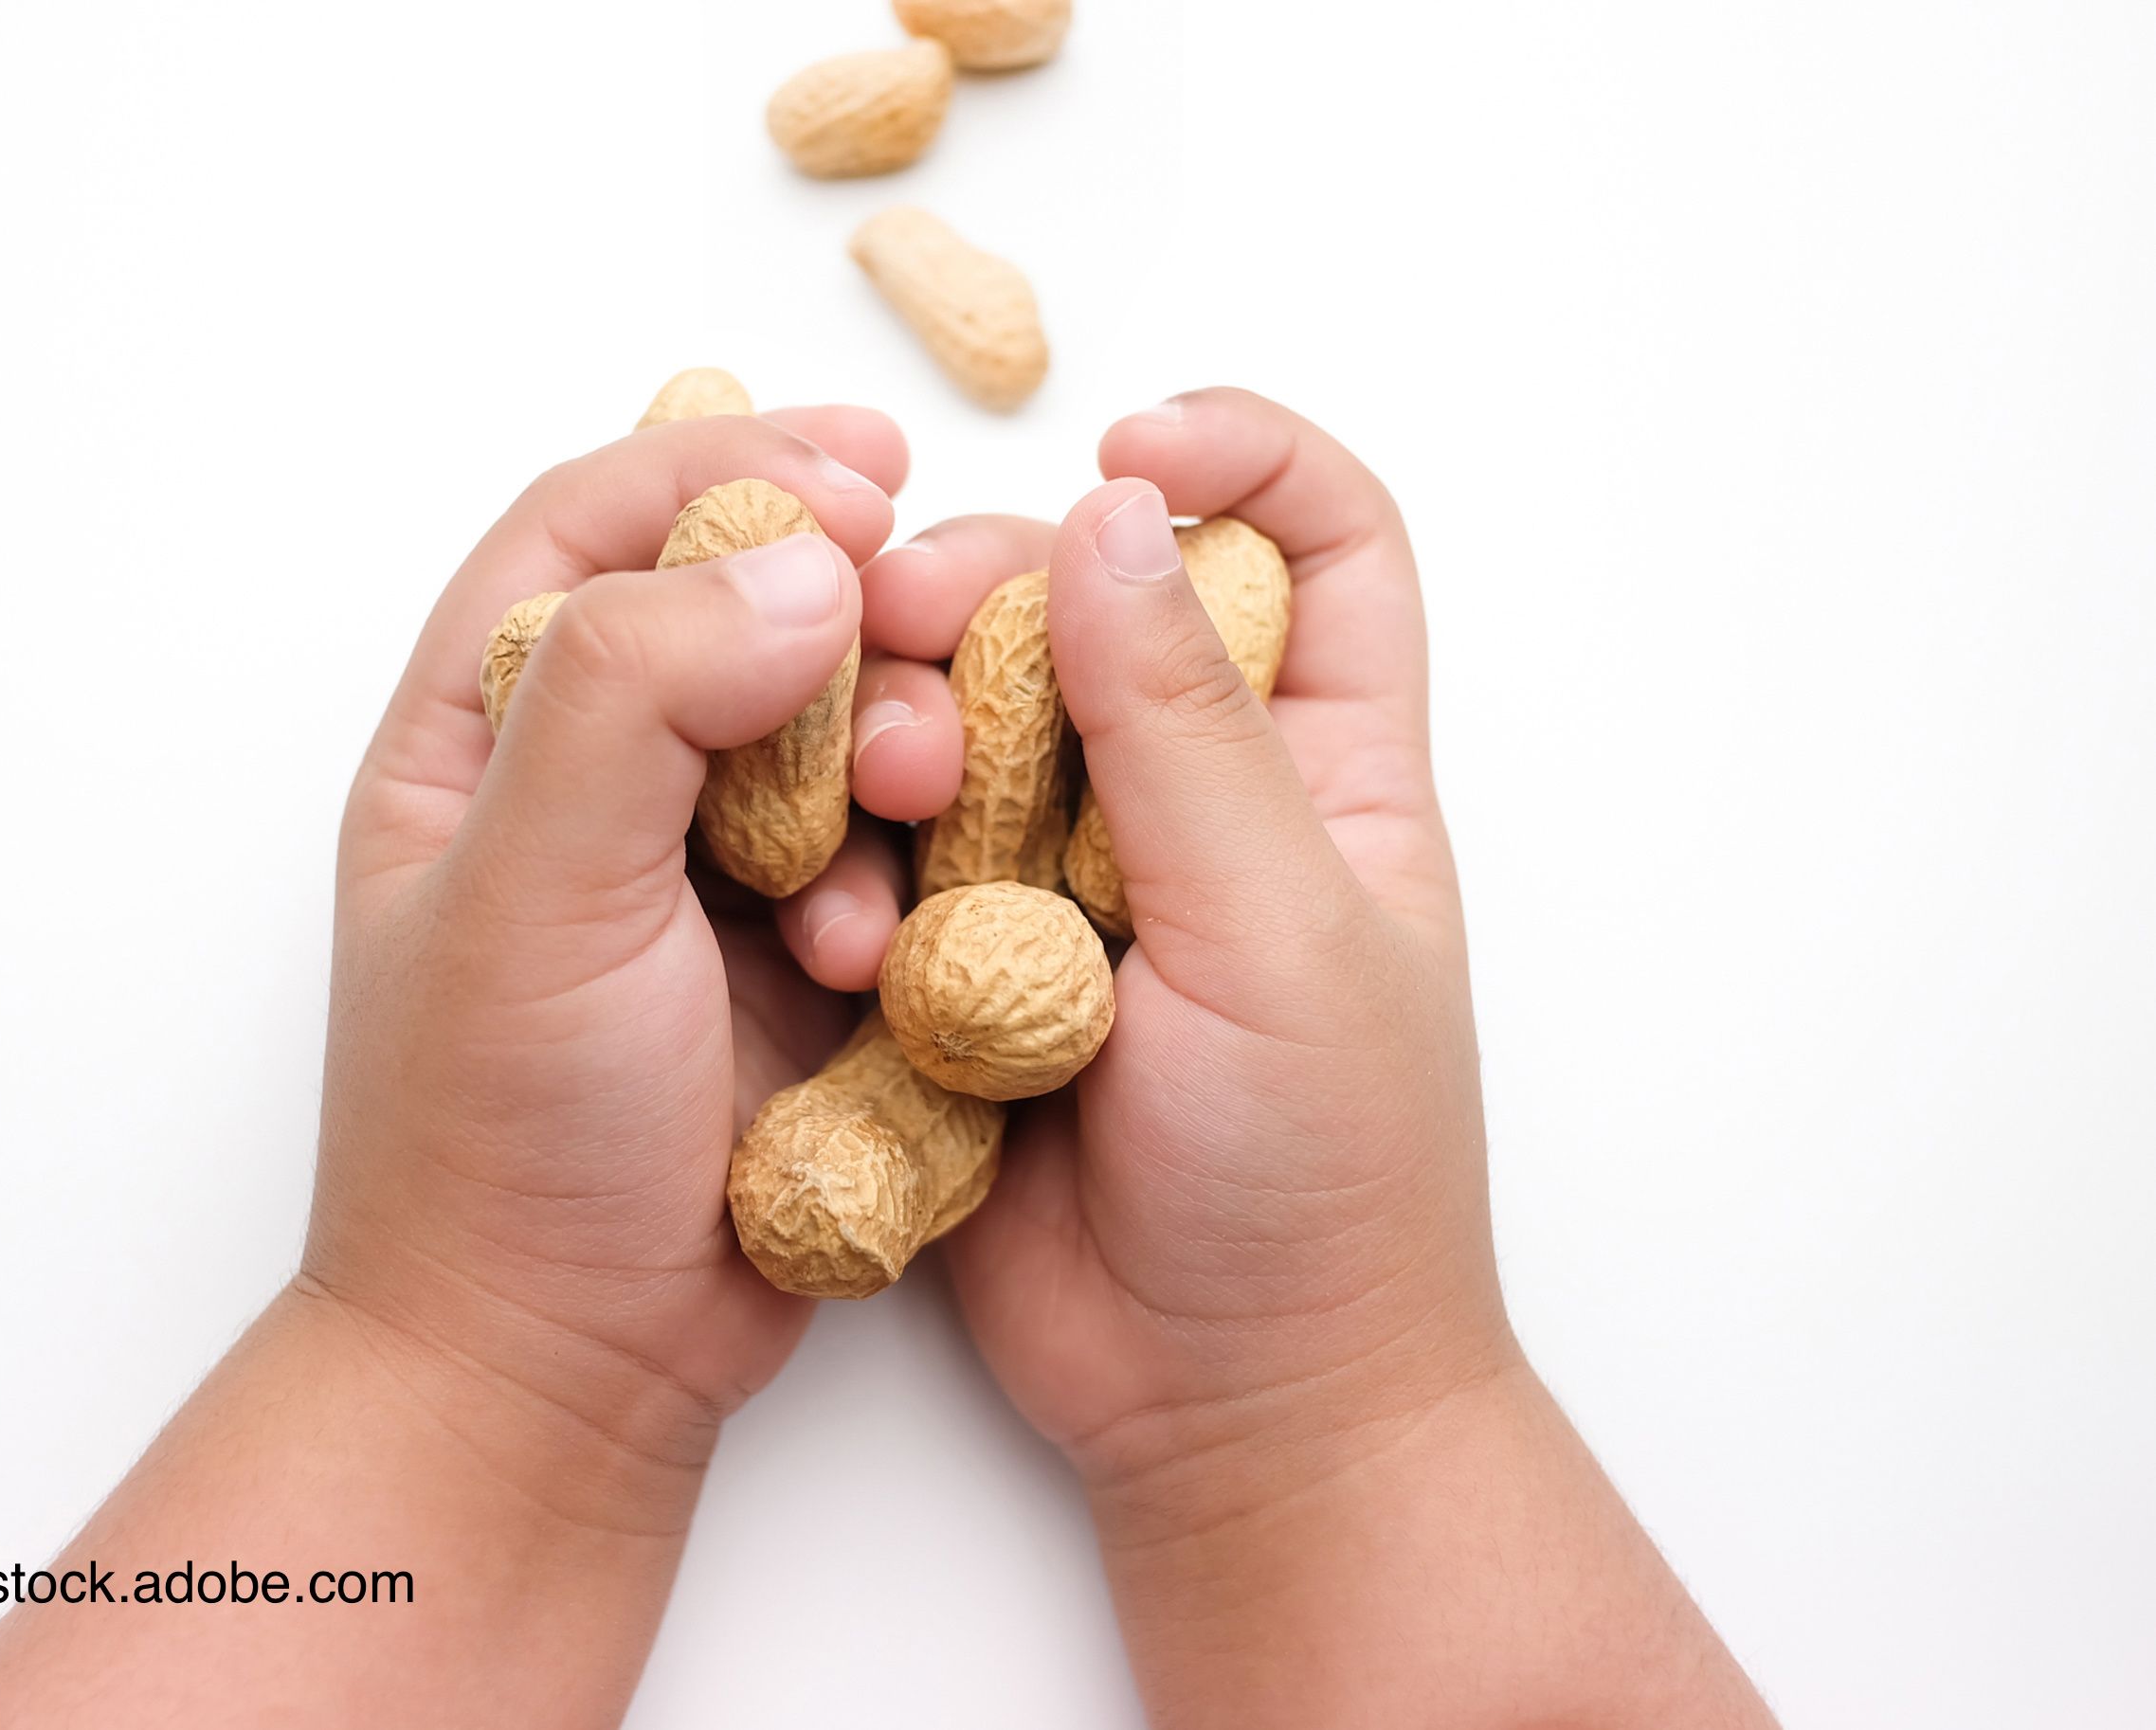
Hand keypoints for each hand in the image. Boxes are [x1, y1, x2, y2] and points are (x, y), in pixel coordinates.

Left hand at [311, 405, 934, 1497]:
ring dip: (889, 747)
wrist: (557, 1372)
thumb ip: (637, 699)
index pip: (595, 527)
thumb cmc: (496, 1142)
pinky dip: (906, 874)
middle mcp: (586, 786)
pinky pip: (882, 861)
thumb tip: (802, 568)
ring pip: (828, 738)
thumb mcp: (530, 893)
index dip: (724, 470)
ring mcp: (697, 876)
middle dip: (841, 615)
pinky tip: (889, 942)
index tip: (862, 473)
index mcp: (476, 736)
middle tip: (923, 631)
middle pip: (733, 615)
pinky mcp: (792, 963)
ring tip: (913, 798)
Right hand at [863, 388, 1770, 1724]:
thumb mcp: (1277, 932)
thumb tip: (1115, 510)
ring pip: (964, 730)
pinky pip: (891, 867)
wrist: (1232, 1416)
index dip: (1233, 454)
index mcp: (1322, 768)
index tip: (1122, 445)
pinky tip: (836, 920)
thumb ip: (1184, 727)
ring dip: (900, 735)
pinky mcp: (966, 975)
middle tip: (905, 620)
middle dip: (990, 589)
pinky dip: (853, 868)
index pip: (1314, 540)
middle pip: (1087, 609)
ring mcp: (1068, 888)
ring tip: (876, 809)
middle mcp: (1192, 804)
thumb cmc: (1322, 1187)